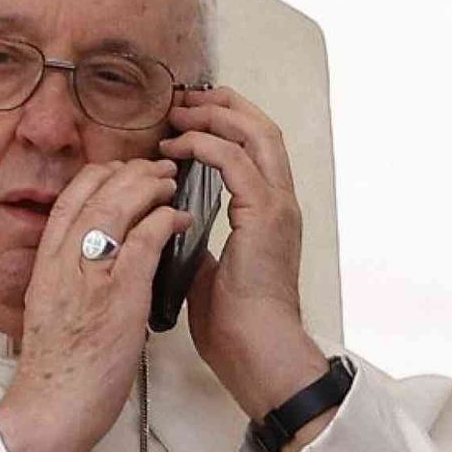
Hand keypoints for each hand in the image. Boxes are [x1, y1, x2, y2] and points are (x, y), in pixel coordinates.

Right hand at [0, 158, 194, 451]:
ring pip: (120, 204)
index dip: (99, 176)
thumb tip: (94, 268)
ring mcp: (90, 274)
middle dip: (131, 172)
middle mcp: (64, 260)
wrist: (53, 408)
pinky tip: (183, 219)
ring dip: (152, 186)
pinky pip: (147, 238)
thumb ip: (69, 283)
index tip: (123, 173)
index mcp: (45, 264)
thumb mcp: (50, 312)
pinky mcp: (119, 293)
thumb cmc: (58, 372)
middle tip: (159, 170)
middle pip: (95, 191)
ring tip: (174, 185)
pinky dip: (167, 220)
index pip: (68, 200)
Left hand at [162, 86, 328, 420]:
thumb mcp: (207, 269)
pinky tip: (177, 147)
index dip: (222, 124)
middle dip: (221, 105)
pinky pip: (236, 162)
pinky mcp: (266, 216)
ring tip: (178, 114)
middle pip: (261, 128)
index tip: (184, 117)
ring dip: (214, 116)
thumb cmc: (233, 323)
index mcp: (268, 213)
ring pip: (256, 134)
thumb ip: (197, 239)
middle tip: (181, 100)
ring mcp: (277, 206)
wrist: (256, 351)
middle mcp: (280, 202)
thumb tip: (170, 224)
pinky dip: (206, 146)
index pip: (253, 148)